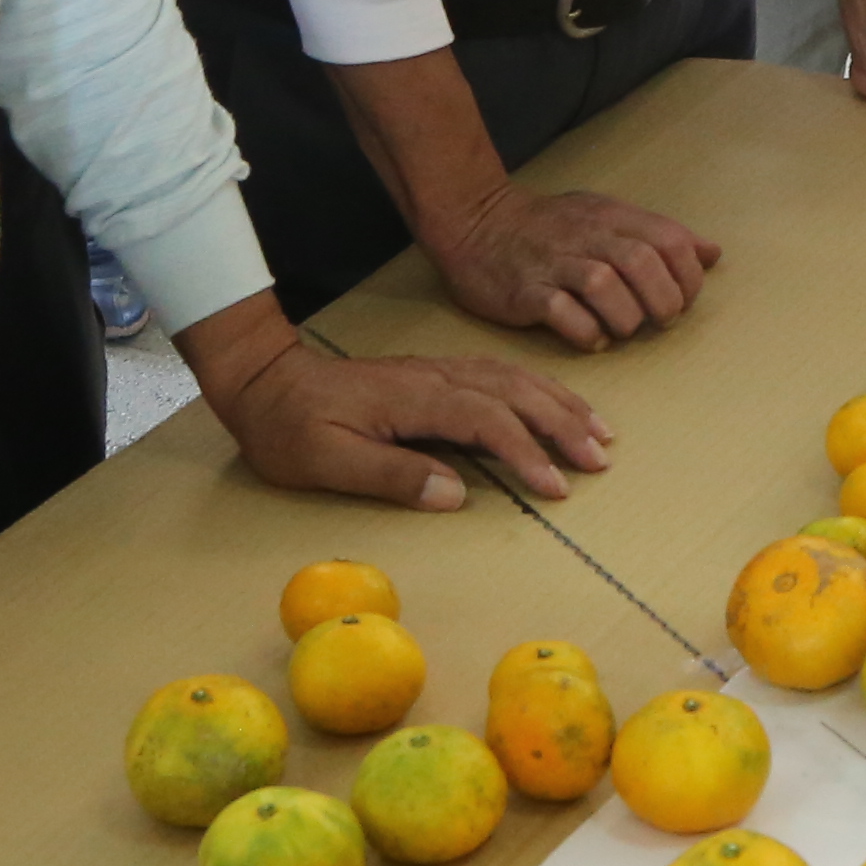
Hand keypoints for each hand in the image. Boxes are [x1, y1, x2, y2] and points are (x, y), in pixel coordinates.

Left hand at [202, 325, 608, 507]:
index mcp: (414, 398)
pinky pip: (501, 375)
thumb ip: (391, 474)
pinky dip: (538, 390)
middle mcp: (436, 377)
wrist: (265, 381)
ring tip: (598, 432)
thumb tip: (455, 494)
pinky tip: (556, 404)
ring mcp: (438, 371)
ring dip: (559, 403)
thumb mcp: (326, 461)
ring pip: (514, 379)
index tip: (556, 486)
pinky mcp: (436, 375)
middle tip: (600, 459)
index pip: (487, 420)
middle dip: (562, 424)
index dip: (526, 452)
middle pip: (515, 392)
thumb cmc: (290, 429)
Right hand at [421, 177, 715, 353]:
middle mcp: (587, 236)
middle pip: (643, 263)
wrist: (474, 221)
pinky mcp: (527, 292)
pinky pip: (565, 314)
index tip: (684, 298)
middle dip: (664, 299)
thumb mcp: (606, 215)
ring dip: (627, 317)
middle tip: (661, 320)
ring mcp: (555, 264)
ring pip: (606, 286)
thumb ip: (658, 234)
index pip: (670, 240)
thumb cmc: (549, 227)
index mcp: (612, 217)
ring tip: (626, 329)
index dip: (689, 275)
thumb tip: (712, 253)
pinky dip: (587, 333)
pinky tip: (593, 338)